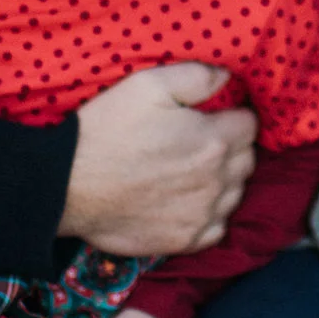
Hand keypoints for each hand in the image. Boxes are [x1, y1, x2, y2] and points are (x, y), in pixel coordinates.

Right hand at [59, 63, 253, 256]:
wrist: (68, 185)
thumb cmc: (107, 130)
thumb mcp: (147, 85)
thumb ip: (195, 77)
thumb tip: (227, 77)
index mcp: (213, 140)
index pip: (250, 125)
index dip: (234, 116)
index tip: (217, 115)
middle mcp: (216, 181)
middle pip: (247, 160)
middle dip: (233, 147)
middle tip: (204, 140)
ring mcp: (202, 215)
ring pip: (236, 194)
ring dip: (225, 181)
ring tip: (197, 171)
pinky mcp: (185, 240)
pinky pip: (217, 228)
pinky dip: (210, 215)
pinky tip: (190, 202)